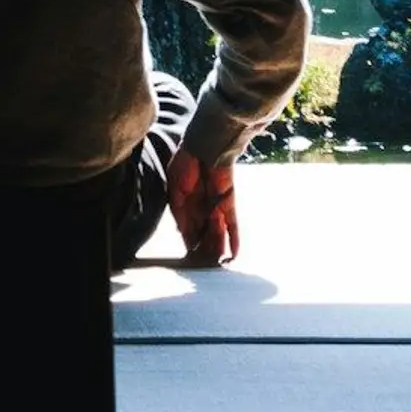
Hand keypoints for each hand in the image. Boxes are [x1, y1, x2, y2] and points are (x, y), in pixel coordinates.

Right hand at [167, 147, 238, 265]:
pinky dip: (235, 238)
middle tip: (206, 264)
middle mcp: (203, 204)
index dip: (190, 239)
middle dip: (206, 247)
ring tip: (218, 264)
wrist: (203, 147)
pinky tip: (235, 253)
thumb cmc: (185, 163)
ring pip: (219, 231)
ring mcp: (217, 205)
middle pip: (205, 231)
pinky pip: (233, 224)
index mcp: (187, 200)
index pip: (189, 225)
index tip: (191, 254)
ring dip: (219, 247)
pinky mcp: (228, 203)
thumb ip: (179, 211)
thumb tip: (183, 233)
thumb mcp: (174, 189)